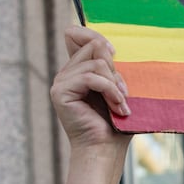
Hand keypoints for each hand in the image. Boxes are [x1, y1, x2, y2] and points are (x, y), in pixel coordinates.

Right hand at [52, 26, 129, 151]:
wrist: (105, 149)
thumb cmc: (115, 123)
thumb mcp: (116, 87)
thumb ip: (110, 66)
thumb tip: (107, 46)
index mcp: (77, 70)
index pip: (76, 34)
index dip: (95, 35)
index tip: (115, 54)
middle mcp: (66, 73)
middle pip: (93, 46)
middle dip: (114, 68)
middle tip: (123, 93)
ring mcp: (61, 81)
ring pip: (96, 63)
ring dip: (115, 84)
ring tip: (121, 104)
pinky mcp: (60, 92)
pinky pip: (91, 77)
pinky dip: (110, 90)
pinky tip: (118, 107)